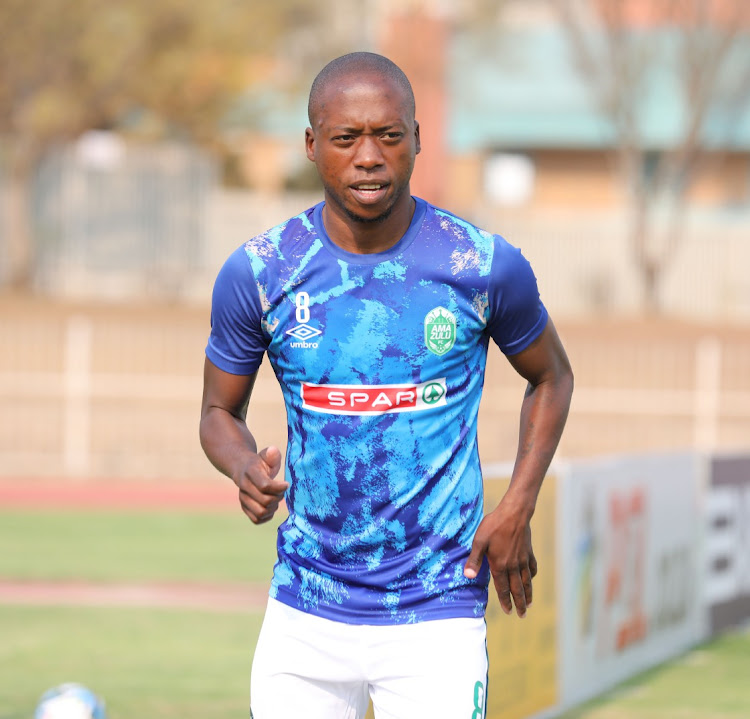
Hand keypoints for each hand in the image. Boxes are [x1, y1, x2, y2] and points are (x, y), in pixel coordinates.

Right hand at [233, 445, 288, 523]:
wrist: (243, 468)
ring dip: (273, 508)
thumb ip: (272, 454)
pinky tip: (271, 506)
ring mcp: (243, 499)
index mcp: (250, 472)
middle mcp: (244, 487)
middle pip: (265, 501)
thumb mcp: (267, 456)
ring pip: (260, 513)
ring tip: (276, 499)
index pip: (265, 486)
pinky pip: (257, 520)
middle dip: (278, 497)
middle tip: (281, 491)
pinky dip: (267, 516)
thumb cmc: (260, 463)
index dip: (279, 488)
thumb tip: (273, 451)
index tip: (286, 484)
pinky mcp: (244, 508)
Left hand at [463, 501, 537, 617]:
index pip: (503, 588)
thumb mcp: (479, 541)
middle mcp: (513, 566)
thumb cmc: (494, 526)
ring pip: (526, 581)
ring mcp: (523, 559)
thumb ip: (474, 560)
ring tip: (529, 604)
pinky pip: (532, 568)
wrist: (514, 513)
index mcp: (500, 565)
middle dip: (519, 603)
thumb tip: (467, 576)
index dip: (505, 601)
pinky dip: (532, 576)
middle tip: (522, 615)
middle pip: (517, 589)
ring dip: (528, 594)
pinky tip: (531, 579)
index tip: (508, 611)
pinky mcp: (529, 552)